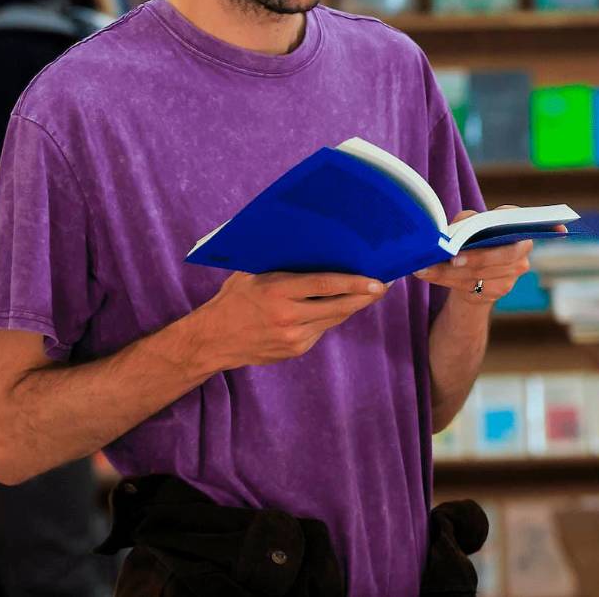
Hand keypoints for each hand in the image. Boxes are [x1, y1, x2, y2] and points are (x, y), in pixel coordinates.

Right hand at [194, 271, 387, 369]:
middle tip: (384, 286)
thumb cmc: (233, 298)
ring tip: (368, 294)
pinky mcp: (296, 350)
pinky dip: (330, 318)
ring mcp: (294, 337)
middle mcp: (288, 317)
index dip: (354, 283)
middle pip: (338, 306)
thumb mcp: (251, 274)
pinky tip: (338, 307)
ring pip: (333, 319)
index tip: (377, 280)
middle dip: (364, 297)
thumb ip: (280, 266)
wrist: (214, 339)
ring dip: (351, 307)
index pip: (325, 285)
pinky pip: (321, 330)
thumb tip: (311, 248)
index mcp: (278, 291)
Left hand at [413, 207, 563, 304]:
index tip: (477, 231)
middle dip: (475, 258)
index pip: (513, 223)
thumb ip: (465, 222)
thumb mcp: (467, 226)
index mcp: (515, 226)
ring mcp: (513, 272)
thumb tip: (452, 231)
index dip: (497, 228)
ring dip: (450, 271)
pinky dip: (446, 279)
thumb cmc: (472, 240)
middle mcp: (521, 249)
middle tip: (452, 259)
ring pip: (481, 273)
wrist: (474, 272)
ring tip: (426, 267)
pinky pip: (472, 285)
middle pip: (501, 255)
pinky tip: (429, 274)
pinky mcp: (500, 289)